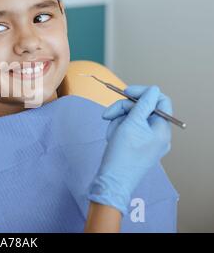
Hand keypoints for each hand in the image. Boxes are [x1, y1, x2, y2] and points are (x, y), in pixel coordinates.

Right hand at [88, 85, 172, 214]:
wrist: (112, 181)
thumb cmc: (122, 153)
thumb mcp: (132, 123)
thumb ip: (143, 104)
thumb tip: (153, 89)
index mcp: (163, 129)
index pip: (160, 101)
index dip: (143, 93)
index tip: (125, 92)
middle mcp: (159, 135)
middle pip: (143, 109)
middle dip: (123, 110)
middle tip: (108, 115)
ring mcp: (149, 142)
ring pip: (133, 119)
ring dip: (119, 121)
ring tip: (111, 134)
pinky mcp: (138, 147)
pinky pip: (129, 130)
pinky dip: (118, 130)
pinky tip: (112, 139)